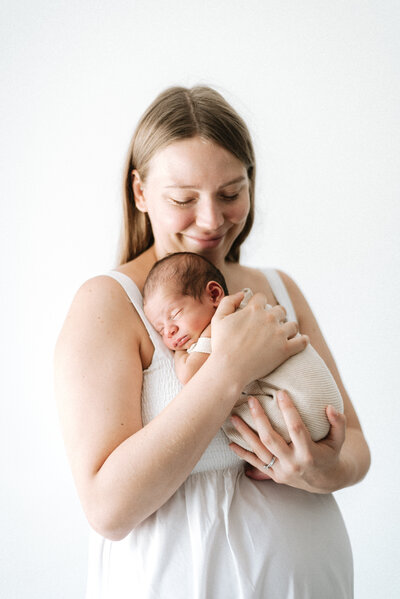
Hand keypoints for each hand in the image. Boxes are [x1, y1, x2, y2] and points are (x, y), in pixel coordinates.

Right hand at [211, 292, 308, 387]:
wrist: (229, 368)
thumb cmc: (221, 345)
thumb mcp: (218, 319)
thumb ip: (228, 302)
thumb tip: (240, 294)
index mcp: (254, 309)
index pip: (262, 297)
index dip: (259, 303)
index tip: (258, 310)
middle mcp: (269, 318)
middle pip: (280, 310)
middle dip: (276, 315)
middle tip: (271, 325)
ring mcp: (279, 333)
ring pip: (292, 325)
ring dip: (288, 328)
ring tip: (284, 334)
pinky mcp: (286, 349)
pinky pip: (302, 342)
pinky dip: (303, 341)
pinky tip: (302, 341)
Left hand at [229, 392, 345, 492]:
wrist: (325, 481)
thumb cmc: (330, 453)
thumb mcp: (339, 440)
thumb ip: (338, 423)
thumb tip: (329, 407)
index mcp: (309, 453)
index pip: (296, 428)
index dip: (288, 410)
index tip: (280, 392)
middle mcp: (293, 464)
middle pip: (271, 439)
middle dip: (259, 419)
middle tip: (250, 400)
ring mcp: (281, 471)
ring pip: (259, 451)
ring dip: (245, 433)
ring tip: (233, 417)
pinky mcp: (274, 475)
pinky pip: (255, 463)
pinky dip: (242, 453)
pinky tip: (230, 442)